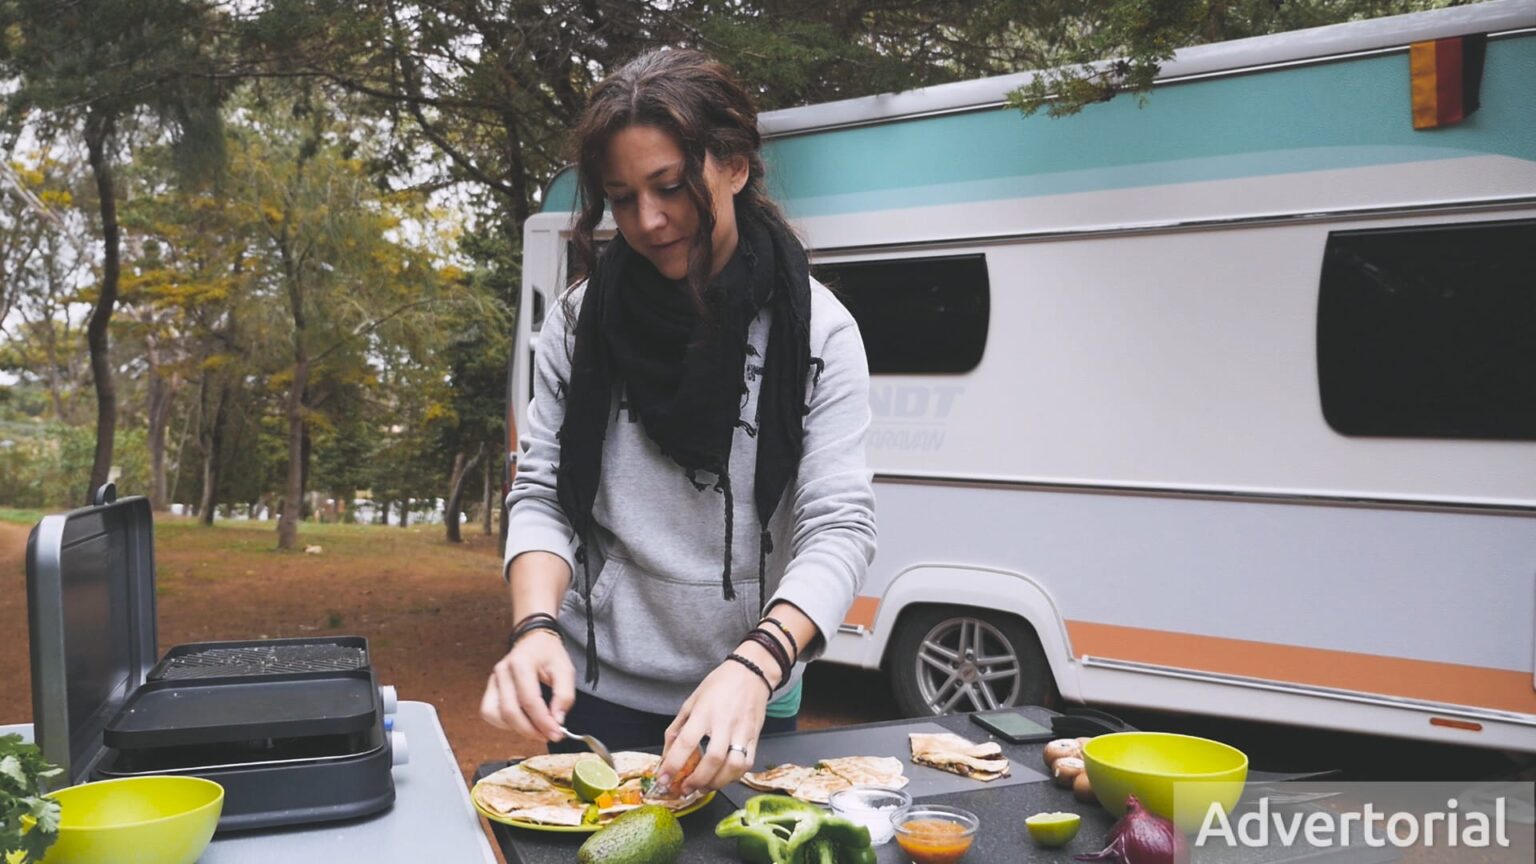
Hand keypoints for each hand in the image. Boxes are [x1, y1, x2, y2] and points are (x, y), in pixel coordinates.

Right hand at [479, 629, 574, 743]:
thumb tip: (557, 721)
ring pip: (497, 715)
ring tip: (537, 729)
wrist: (534, 639)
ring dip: (517, 728)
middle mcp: (502, 671)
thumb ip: (564, 695)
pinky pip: (490, 713)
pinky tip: (522, 721)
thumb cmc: (549, 654)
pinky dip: (505, 723)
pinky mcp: (490, 688)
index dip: (543, 721)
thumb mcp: (565, 670)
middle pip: (510, 711)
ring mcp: (493, 680)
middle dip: (530, 730)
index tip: (557, 733)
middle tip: (549, 736)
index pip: (529, 700)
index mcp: (521, 663)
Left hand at [656, 658, 770, 792]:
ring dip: (716, 783)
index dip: (673, 764)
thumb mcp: (691, 702)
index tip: (663, 779)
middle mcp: (724, 723)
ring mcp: (742, 732)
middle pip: (713, 760)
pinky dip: (733, 777)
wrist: (751, 673)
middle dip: (697, 781)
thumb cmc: (719, 685)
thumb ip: (677, 729)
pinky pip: (747, 764)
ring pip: (733, 766)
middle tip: (685, 789)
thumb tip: (666, 755)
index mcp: (704, 712)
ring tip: (703, 787)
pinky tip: (722, 778)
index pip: (686, 742)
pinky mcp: (755, 737)